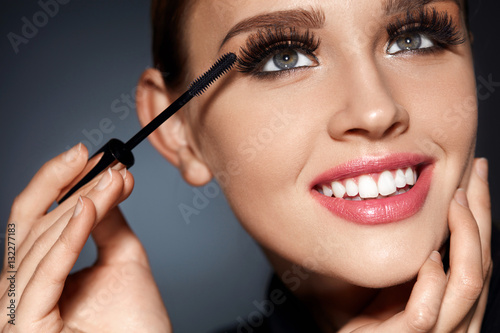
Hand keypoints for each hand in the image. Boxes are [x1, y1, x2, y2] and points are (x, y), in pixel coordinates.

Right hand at [0, 144, 171, 331]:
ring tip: (112, 181)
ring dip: (80, 206)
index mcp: (37, 274)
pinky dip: (68, 237)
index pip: (35, 218)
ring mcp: (18, 309)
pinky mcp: (26, 326)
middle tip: (104, 162)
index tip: (89, 155)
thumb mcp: (121, 258)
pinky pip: (46, 272)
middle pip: (30, 224)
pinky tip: (88, 208)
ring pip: (41, 242)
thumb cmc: (135, 324)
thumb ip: (107, 222)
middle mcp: (20, 289)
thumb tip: (104, 182)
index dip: (58, 181)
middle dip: (68, 186)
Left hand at [340, 158, 491, 332]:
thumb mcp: (401, 279)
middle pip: (482, 264)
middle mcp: (457, 318)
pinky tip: (428, 257)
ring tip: (453, 203)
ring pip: (467, 284)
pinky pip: (427, 312)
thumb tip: (430, 213)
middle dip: (479, 215)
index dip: (481, 213)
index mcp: (454, 302)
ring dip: (465, 239)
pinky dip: (432, 281)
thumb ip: (420, 258)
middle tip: (472, 175)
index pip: (480, 254)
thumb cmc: (371, 315)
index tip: (476, 172)